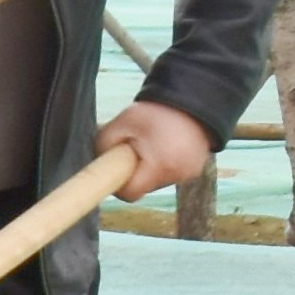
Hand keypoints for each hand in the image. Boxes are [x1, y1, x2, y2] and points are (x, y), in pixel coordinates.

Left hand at [98, 98, 216, 198]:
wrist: (190, 101)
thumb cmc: (154, 112)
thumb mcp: (120, 124)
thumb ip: (103, 147)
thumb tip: (98, 166)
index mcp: (160, 165)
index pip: (130, 193)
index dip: (119, 184)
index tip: (117, 170)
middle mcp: (179, 174)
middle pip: (144, 188)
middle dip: (135, 172)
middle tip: (136, 149)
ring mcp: (190, 174)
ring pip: (157, 182)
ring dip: (150, 169)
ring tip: (153, 145)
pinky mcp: (195, 171)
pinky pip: (170, 175)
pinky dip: (164, 165)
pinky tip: (165, 147)